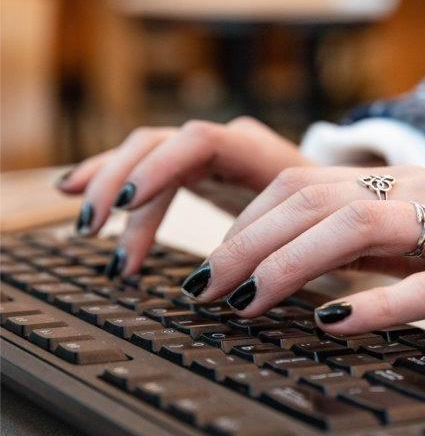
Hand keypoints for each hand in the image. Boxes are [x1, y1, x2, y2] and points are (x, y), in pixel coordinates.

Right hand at [57, 117, 311, 274]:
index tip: (129, 205)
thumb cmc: (329, 219)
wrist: (337, 199)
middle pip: (157, 145)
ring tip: (84, 222)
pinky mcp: (198, 170)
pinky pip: (146, 167)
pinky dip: (112, 179)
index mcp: (259, 152)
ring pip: (143, 154)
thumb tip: (242, 293)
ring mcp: (209, 155)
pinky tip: (76, 189)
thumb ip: (284, 248)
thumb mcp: (315, 231)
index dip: (159, 169)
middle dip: (120, 185)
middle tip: (94, 229)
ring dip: (108, 186)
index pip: (198, 143)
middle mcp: (227, 144)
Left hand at [186, 166, 424, 344]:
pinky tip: (332, 323)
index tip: (215, 264)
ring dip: (290, 267)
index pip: (306, 185)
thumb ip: (373, 247)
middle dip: (246, 245)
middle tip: (205, 288)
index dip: (249, 223)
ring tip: (247, 303)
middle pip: (315, 201)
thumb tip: (304, 269)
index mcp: (408, 184)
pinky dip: (374, 303)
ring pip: (359, 230)